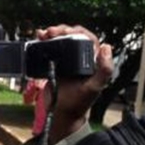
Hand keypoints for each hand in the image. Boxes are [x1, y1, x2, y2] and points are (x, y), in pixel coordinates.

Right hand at [35, 26, 113, 141]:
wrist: (61, 114)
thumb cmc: (80, 103)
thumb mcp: (94, 87)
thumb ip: (104, 70)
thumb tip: (106, 47)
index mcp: (91, 61)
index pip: (87, 38)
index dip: (77, 31)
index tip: (66, 31)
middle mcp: (79, 58)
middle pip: (71, 37)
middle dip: (61, 30)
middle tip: (51, 32)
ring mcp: (65, 61)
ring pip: (59, 41)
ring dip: (51, 34)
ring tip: (43, 34)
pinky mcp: (52, 65)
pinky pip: (48, 50)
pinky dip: (42, 43)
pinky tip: (37, 39)